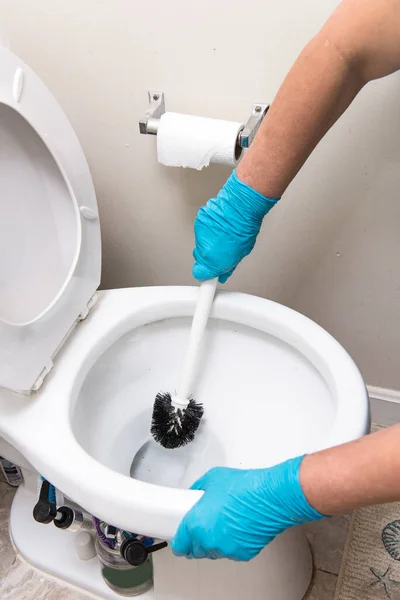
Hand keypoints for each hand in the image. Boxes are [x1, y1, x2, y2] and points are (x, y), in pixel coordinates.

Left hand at [170, 456, 323, 560]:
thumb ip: (197, 491)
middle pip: (195, 550)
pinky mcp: (243, 554)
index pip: (179, 545)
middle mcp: (209, 541)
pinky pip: (231, 551)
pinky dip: (232, 542)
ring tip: (225, 520)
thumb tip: (194, 496)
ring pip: (213, 551)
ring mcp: (226, 549)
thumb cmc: (244, 487)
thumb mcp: (211, 479)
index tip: (180, 538)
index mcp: (196, 524)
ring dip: (214, 541)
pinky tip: (238, 526)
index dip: (179, 541)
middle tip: (204, 523)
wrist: (270, 497)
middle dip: (197, 539)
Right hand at [192, 170, 278, 283]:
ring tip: (223, 237)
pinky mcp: (198, 223)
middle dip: (208, 260)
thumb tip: (224, 273)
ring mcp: (199, 235)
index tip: (208, 279)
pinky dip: (208, 232)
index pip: (200, 275)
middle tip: (221, 254)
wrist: (240, 206)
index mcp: (214, 260)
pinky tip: (219, 228)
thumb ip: (228, 266)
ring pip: (200, 246)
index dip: (205, 277)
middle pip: (199, 261)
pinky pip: (201, 233)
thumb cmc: (244, 227)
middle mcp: (203, 249)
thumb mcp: (240, 254)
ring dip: (208, 244)